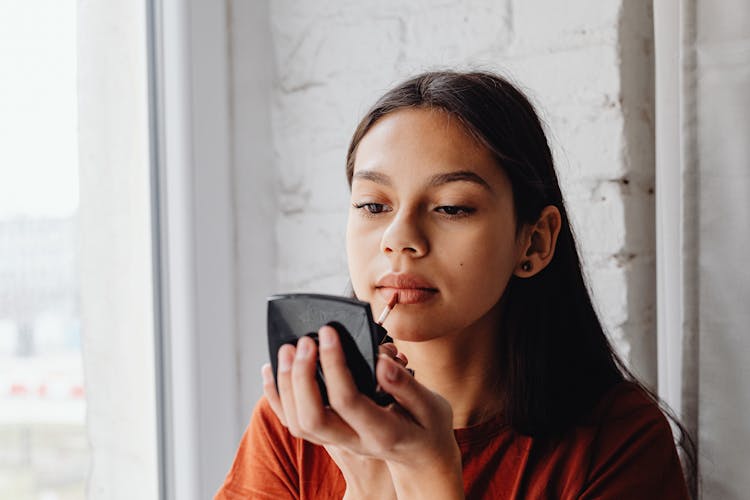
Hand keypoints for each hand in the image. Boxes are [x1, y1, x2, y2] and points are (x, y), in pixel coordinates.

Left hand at [262, 325, 463, 498]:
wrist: (421, 456)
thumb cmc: (427, 427)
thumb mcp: (431, 406)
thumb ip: (406, 386)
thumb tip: (380, 361)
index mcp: (382, 432)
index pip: (348, 401)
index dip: (334, 364)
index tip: (330, 333)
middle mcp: (354, 440)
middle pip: (313, 417)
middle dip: (301, 376)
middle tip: (304, 341)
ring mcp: (338, 441)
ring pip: (298, 423)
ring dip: (286, 385)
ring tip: (288, 349)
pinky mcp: (329, 435)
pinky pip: (294, 422)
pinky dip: (277, 396)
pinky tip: (272, 370)